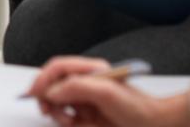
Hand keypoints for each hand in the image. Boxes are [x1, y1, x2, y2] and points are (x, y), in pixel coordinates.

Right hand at [29, 56, 189, 126]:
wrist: (154, 126)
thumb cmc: (138, 107)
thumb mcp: (107, 93)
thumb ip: (78, 87)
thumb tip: (54, 90)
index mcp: (90, 71)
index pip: (58, 67)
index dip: (43, 77)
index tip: (34, 92)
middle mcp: (86, 83)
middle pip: (54, 84)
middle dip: (47, 96)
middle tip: (46, 108)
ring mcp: (86, 101)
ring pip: (58, 103)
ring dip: (57, 112)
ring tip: (68, 120)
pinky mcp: (87, 117)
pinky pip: (66, 117)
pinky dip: (65, 121)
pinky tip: (74, 123)